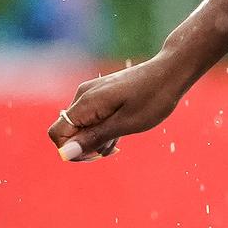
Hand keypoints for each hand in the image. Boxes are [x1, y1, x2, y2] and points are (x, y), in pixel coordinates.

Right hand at [46, 53, 190, 162]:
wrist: (170, 72)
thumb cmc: (153, 99)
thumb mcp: (125, 124)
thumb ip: (94, 138)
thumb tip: (64, 153)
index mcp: (87, 103)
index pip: (57, 133)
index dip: (71, 150)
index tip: (96, 155)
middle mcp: (83, 96)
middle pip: (68, 131)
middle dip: (85, 146)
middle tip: (113, 149)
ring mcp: (92, 94)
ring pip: (81, 125)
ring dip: (96, 139)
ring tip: (119, 141)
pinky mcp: (101, 95)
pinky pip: (91, 118)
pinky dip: (102, 129)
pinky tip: (119, 134)